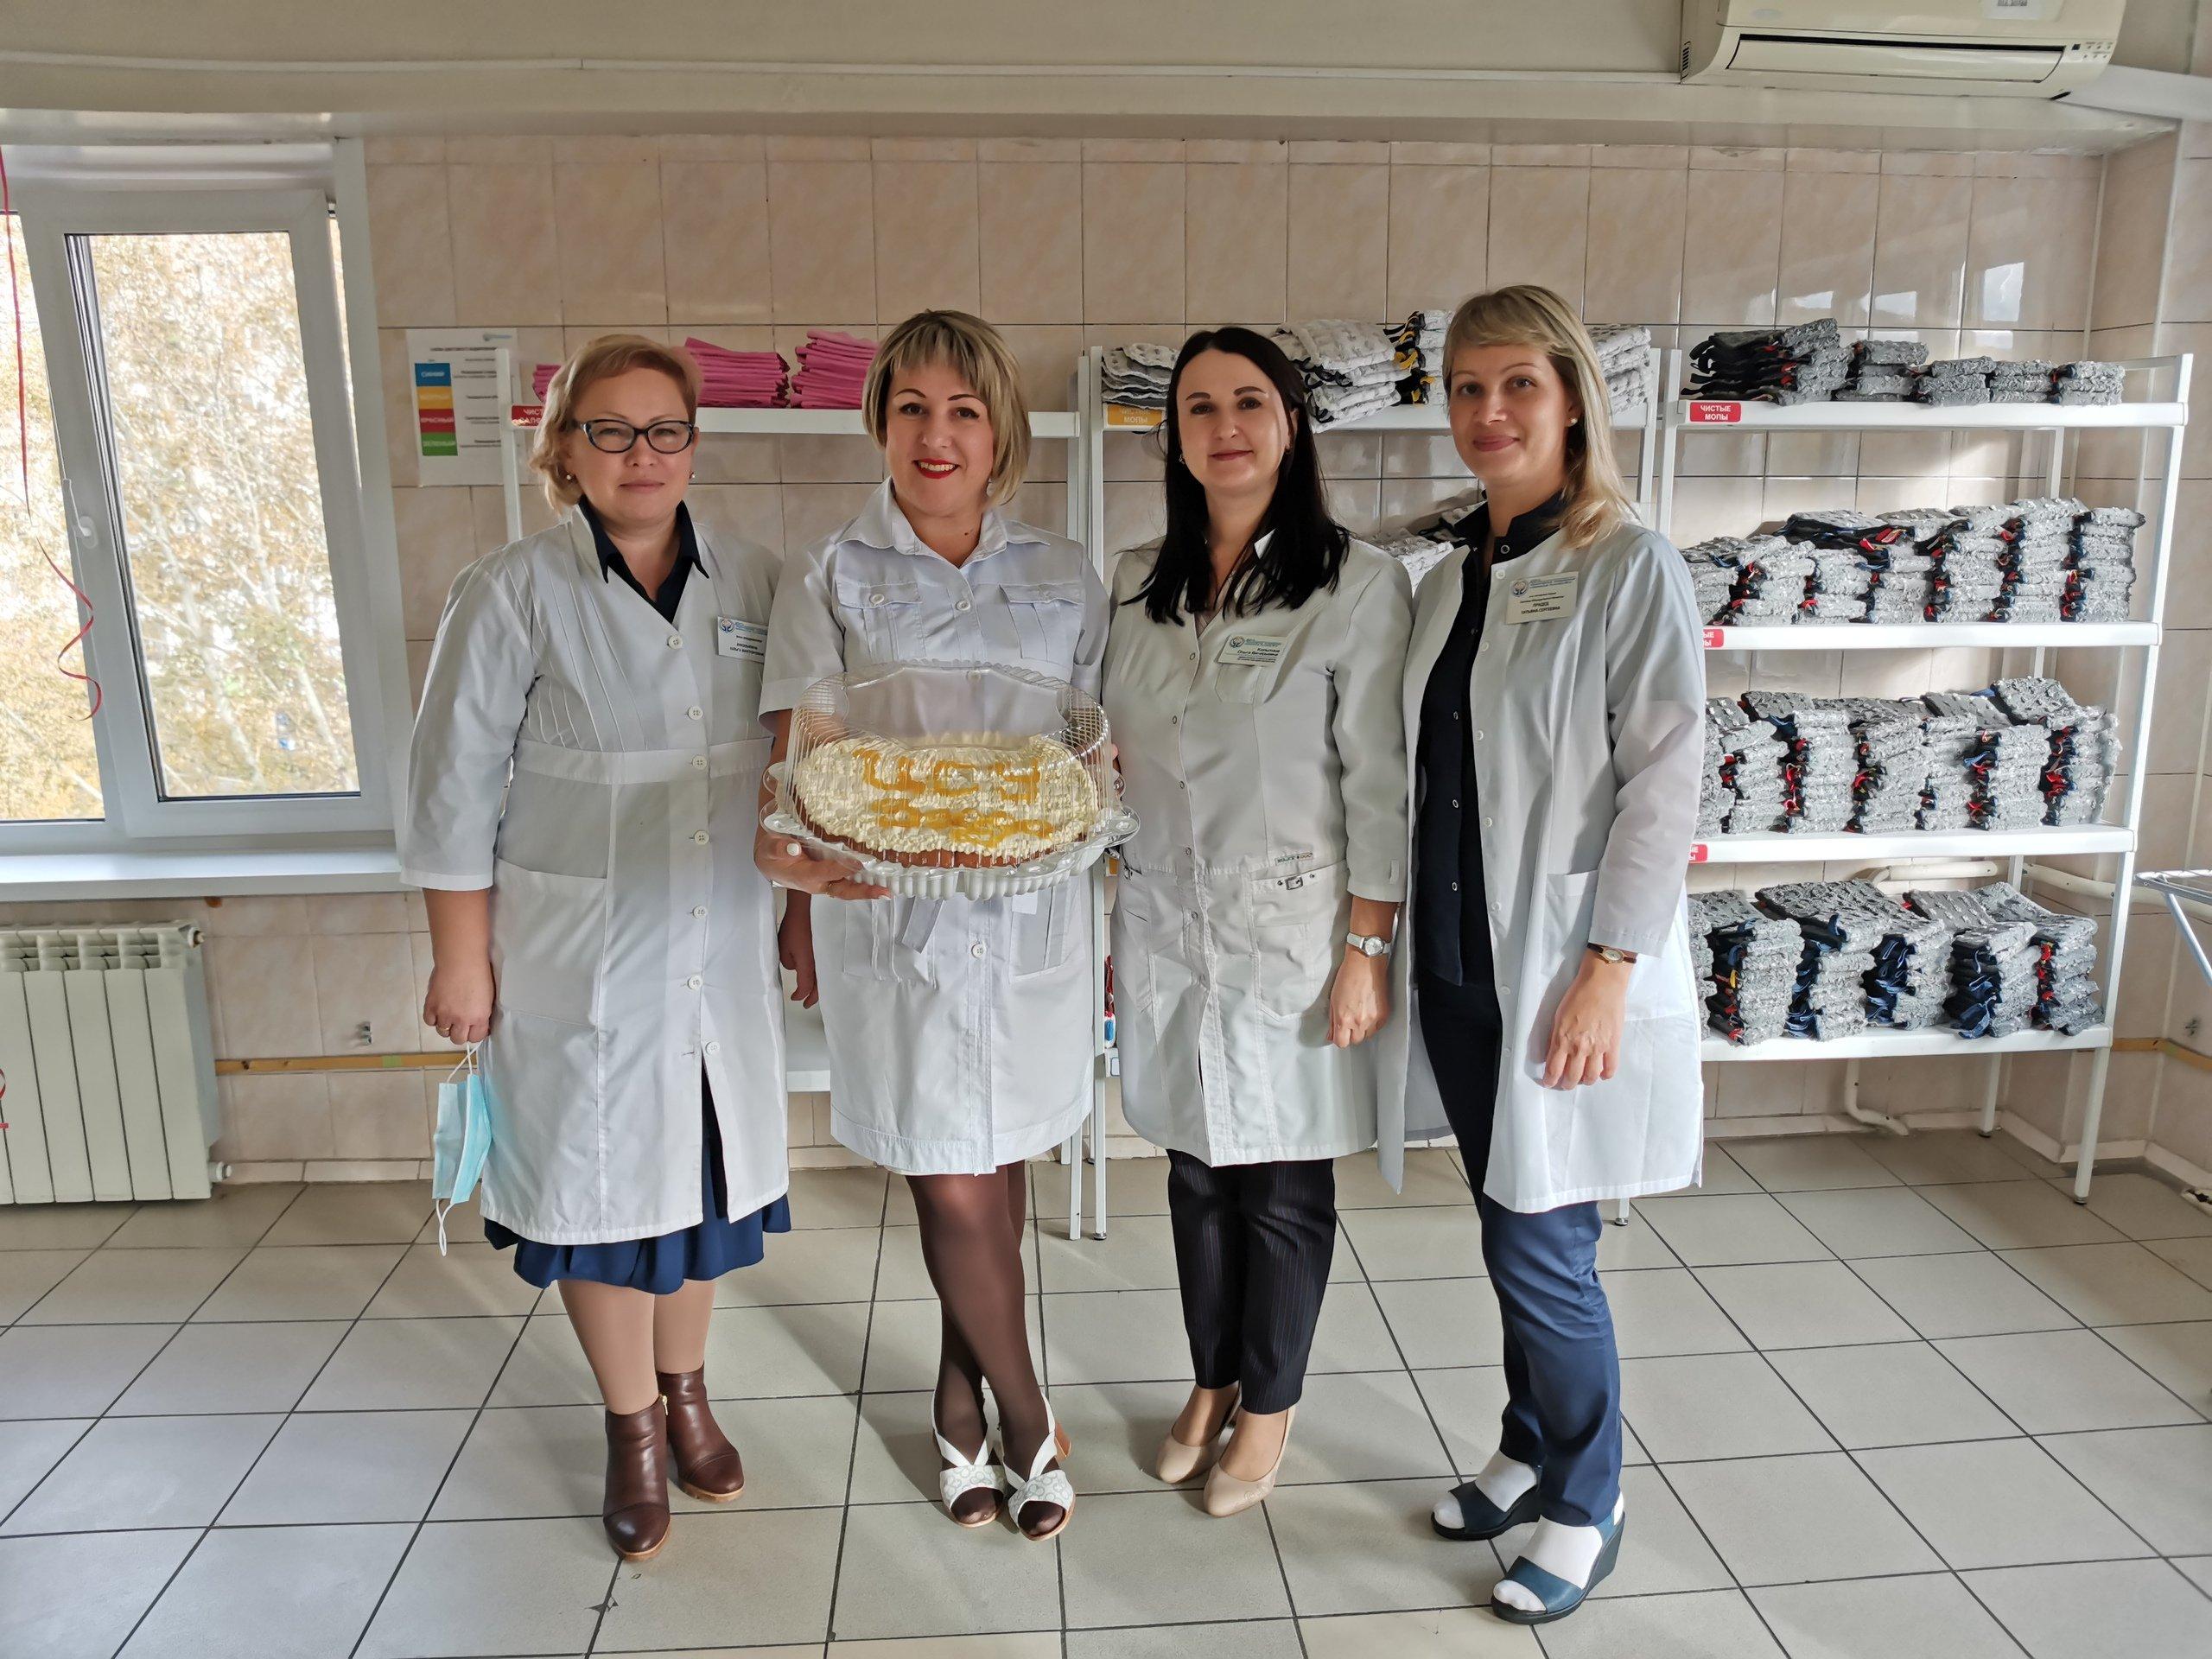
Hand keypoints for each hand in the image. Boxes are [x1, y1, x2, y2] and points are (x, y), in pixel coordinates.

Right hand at [424, 958, 494, 1046]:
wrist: (461, 960)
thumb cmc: (479, 974)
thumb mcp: (487, 998)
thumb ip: (481, 1014)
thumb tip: (477, 1023)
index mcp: (479, 1017)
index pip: (476, 1038)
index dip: (475, 1034)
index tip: (473, 1028)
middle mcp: (461, 1020)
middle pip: (458, 1039)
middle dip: (460, 1033)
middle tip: (460, 1023)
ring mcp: (444, 1014)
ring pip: (443, 1032)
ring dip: (446, 1025)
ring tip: (449, 1014)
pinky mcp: (431, 1006)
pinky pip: (429, 1022)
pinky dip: (433, 1018)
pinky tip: (438, 1011)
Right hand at [754, 824, 888, 900]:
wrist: (769, 860)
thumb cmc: (771, 853)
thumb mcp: (769, 848)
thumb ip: (778, 848)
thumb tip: (792, 848)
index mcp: (804, 876)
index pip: (827, 872)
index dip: (844, 867)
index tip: (860, 862)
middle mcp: (818, 882)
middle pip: (844, 890)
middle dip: (864, 891)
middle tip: (885, 892)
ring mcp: (826, 880)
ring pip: (849, 886)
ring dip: (868, 887)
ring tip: (889, 887)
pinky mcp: (830, 875)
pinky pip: (848, 879)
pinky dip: (863, 878)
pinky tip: (878, 873)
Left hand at [779, 899, 818, 1008]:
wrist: (807, 909)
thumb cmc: (794, 927)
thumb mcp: (783, 948)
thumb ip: (789, 963)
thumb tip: (796, 967)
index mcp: (808, 964)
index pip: (805, 986)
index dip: (800, 995)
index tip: (795, 998)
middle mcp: (820, 963)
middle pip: (819, 986)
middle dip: (813, 997)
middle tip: (807, 1004)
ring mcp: (825, 956)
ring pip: (825, 978)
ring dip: (820, 988)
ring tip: (814, 994)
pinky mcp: (828, 950)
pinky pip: (827, 968)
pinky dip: (824, 976)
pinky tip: (821, 977)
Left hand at [1328, 950, 1389, 1047]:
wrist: (1366, 964)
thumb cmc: (1347, 977)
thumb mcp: (1333, 999)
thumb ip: (1332, 1020)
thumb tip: (1331, 1035)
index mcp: (1343, 1019)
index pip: (1341, 1043)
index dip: (1340, 1038)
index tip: (1340, 1033)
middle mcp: (1358, 1022)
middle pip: (1355, 1041)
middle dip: (1351, 1034)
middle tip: (1350, 1021)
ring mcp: (1373, 1019)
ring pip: (1367, 1036)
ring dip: (1363, 1030)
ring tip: (1360, 1014)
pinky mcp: (1384, 1014)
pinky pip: (1377, 1028)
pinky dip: (1373, 1024)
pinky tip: (1369, 1011)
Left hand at [1542, 952, 1629, 1088]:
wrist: (1601, 984)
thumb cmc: (1578, 995)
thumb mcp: (1558, 1017)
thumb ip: (1556, 1037)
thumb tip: (1553, 1053)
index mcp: (1563, 1039)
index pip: (1554, 1068)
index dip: (1550, 1079)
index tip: (1548, 1083)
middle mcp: (1579, 1047)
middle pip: (1572, 1077)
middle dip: (1567, 1084)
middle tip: (1565, 1083)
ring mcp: (1598, 1048)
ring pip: (1591, 1077)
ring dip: (1585, 1081)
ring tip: (1583, 1079)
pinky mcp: (1613, 1044)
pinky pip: (1610, 1068)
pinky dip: (1605, 1075)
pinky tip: (1602, 1074)